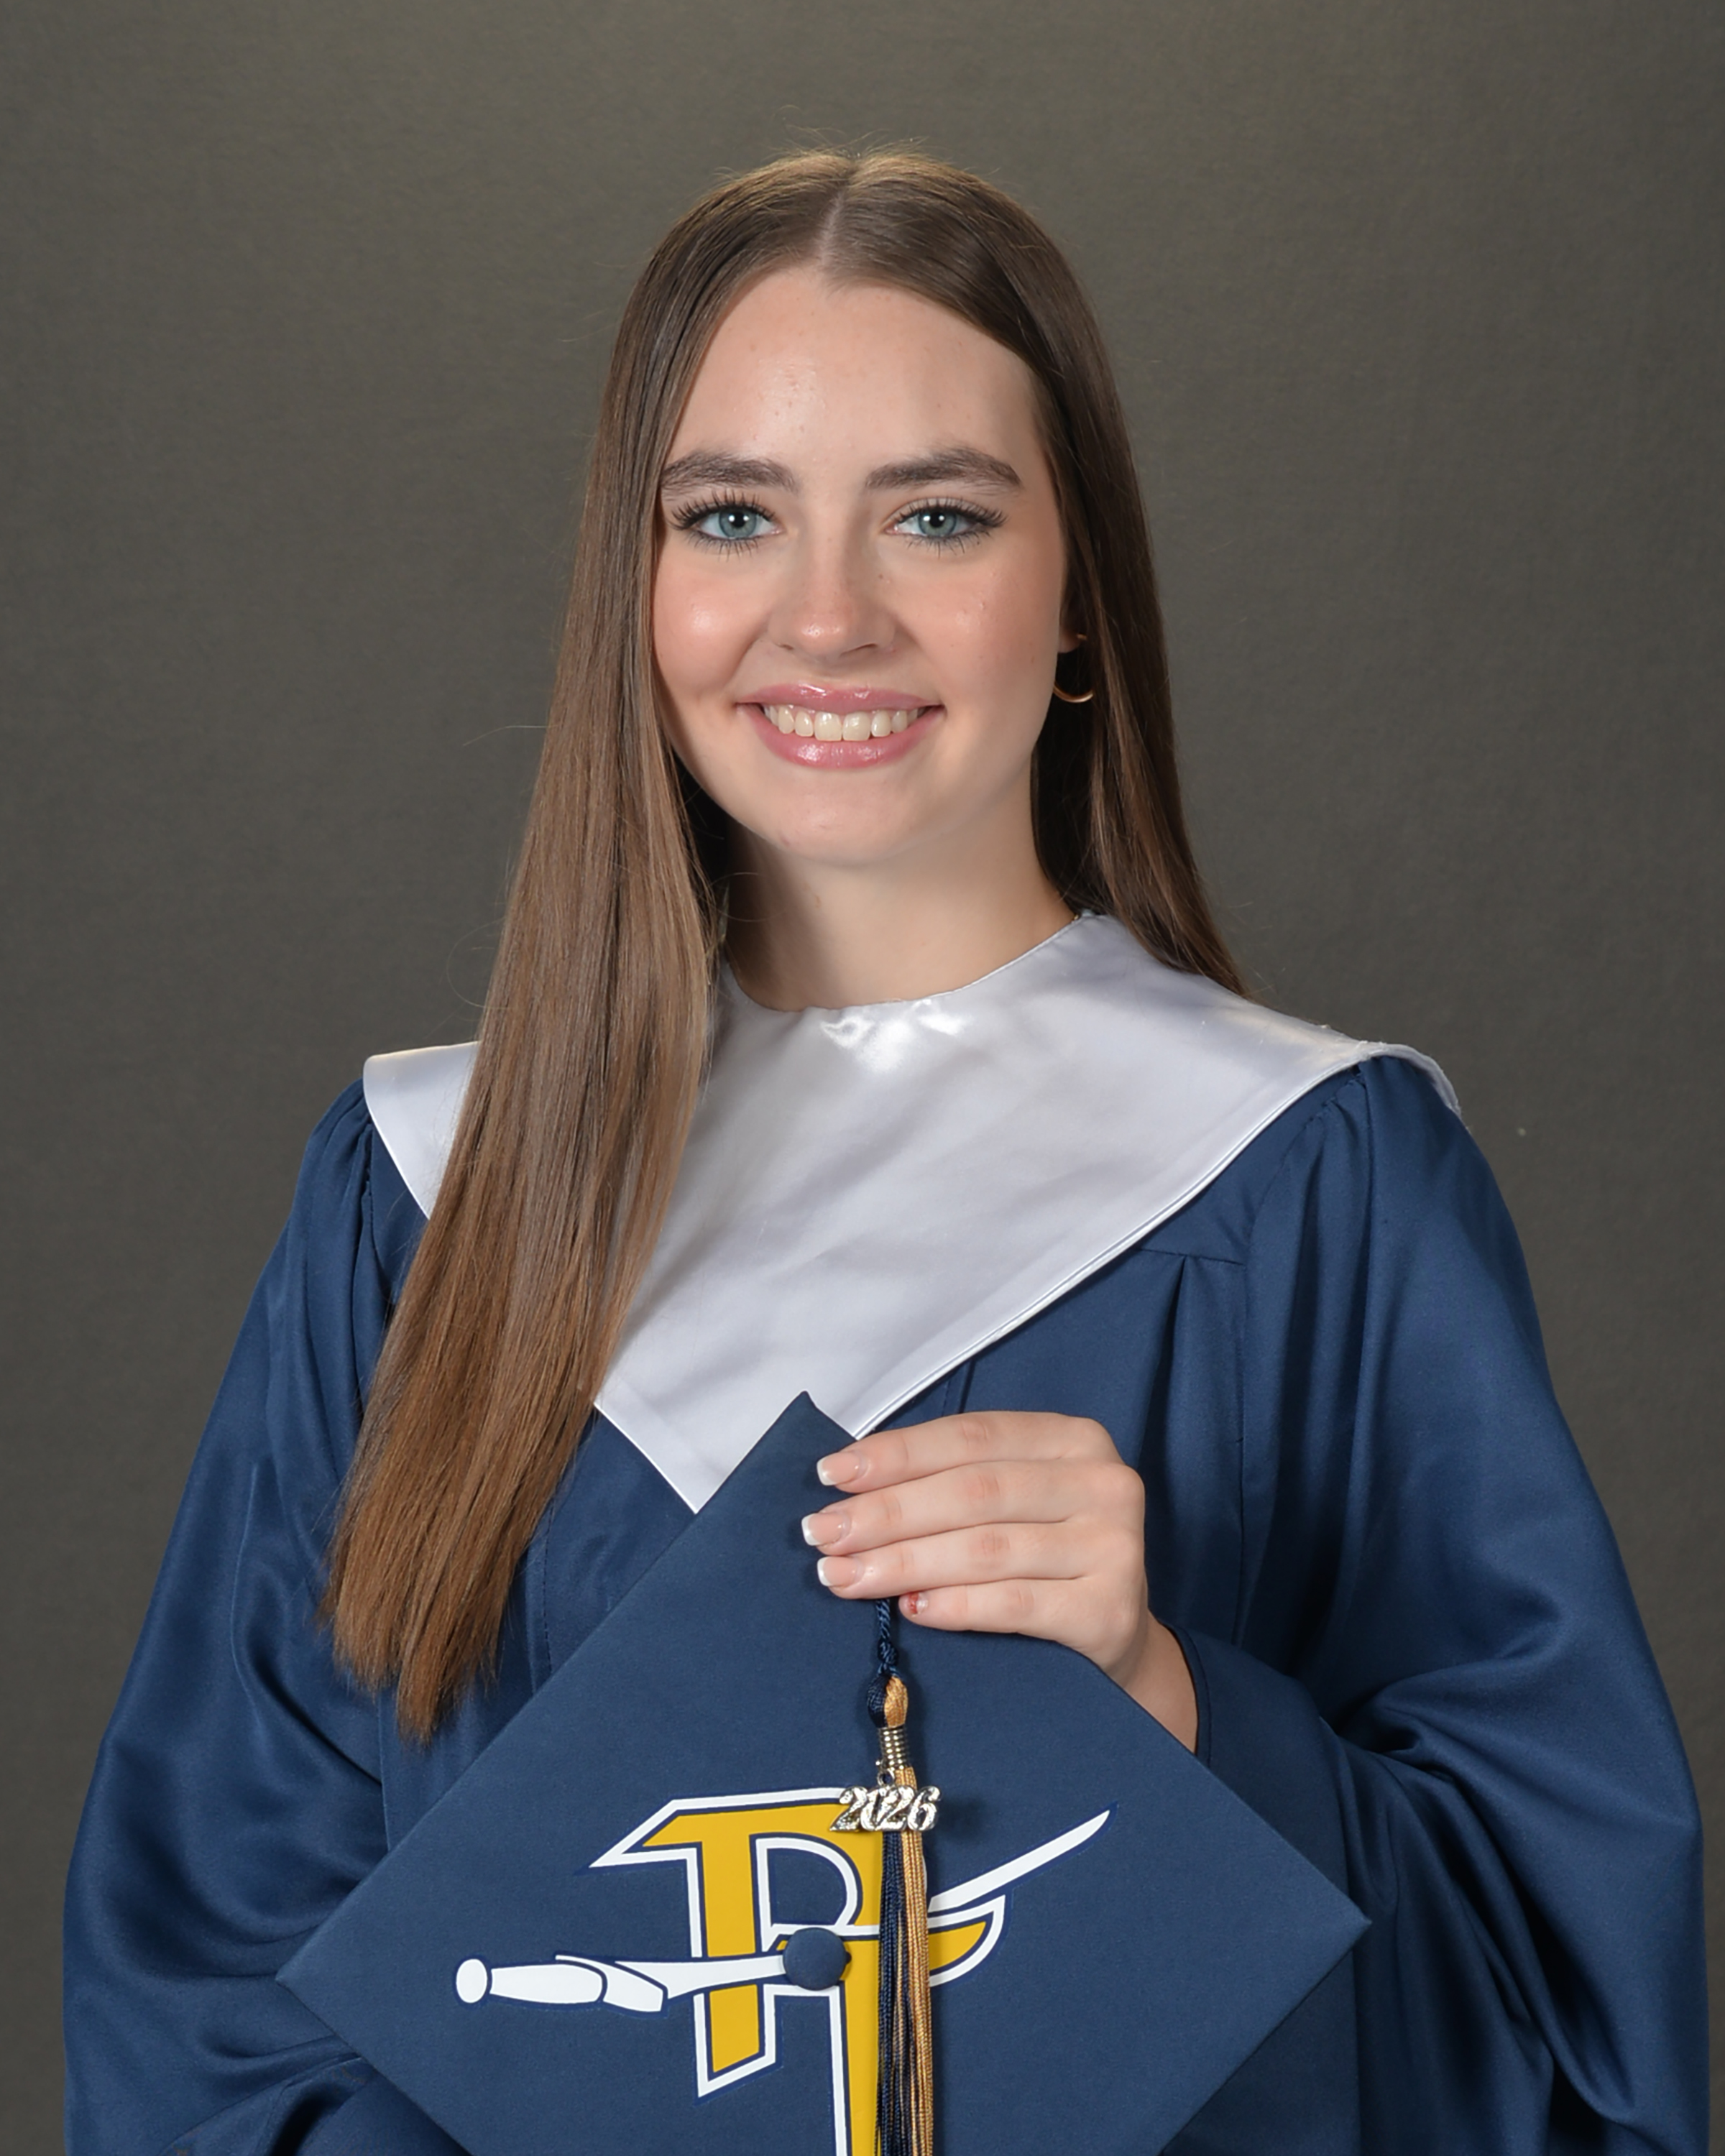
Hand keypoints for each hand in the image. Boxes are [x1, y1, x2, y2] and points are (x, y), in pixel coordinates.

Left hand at [804, 1411, 1196, 1749]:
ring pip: (987, 1549)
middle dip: (887, 1513)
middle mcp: (1102, 1482)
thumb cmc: (1045, 1556)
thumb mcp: (1014, 1502)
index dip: (897, 1454)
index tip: (831, 1475)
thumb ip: (952, 1482)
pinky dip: (956, 1605)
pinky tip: (910, 1610)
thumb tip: (850, 1491)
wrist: (1118, 1634)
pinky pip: (1016, 1604)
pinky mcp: (1110, 1610)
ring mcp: (1113, 1546)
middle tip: (823, 1534)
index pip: (970, 1437)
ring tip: (845, 1576)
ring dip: (903, 1562)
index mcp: (1072, 1439)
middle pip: (974, 1491)